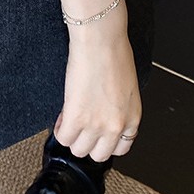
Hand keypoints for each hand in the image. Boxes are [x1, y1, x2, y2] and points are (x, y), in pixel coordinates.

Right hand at [54, 9, 141, 161]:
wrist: (100, 38)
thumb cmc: (114, 51)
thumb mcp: (127, 87)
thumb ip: (120, 107)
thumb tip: (106, 112)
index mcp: (133, 118)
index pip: (120, 149)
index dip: (104, 140)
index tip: (96, 132)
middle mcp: (117, 126)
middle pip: (98, 155)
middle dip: (87, 142)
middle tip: (81, 127)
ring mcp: (97, 124)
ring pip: (79, 150)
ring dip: (73, 136)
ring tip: (70, 119)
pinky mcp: (76, 117)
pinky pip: (63, 137)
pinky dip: (60, 129)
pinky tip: (62, 115)